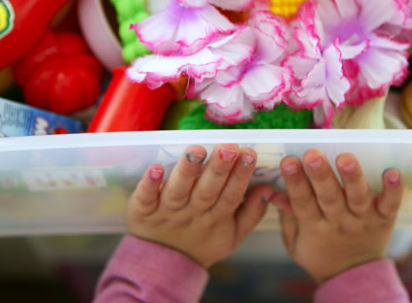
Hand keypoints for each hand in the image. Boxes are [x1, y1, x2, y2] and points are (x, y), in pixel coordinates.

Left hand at [127, 144, 273, 267]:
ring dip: (187, 171)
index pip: (231, 196)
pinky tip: (156, 168)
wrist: (164, 265)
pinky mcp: (142, 211)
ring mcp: (167, 212)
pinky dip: (150, 184)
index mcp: (216, 218)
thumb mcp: (232, 235)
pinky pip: (145, 197)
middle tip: (228, 147)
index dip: (241, 176)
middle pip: (207, 191)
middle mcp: (192, 213)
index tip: (249, 153)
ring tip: (196, 151)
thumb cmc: (203, 242)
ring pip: (178, 191)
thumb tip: (269, 189)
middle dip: (218, 169)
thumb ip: (252, 213)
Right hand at [271, 150, 403, 283]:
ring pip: (357, 197)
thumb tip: (276, 194)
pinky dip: (393, 190)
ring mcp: (363, 220)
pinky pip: (390, 204)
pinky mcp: (384, 218)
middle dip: (320, 175)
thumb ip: (287, 217)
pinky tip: (392, 173)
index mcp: (315, 227)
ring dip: (352, 177)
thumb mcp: (295, 242)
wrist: (352, 276)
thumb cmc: (319, 253)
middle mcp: (340, 222)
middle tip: (313, 155)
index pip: (303, 202)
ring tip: (345, 158)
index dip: (295, 182)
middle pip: (329, 197)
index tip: (288, 161)